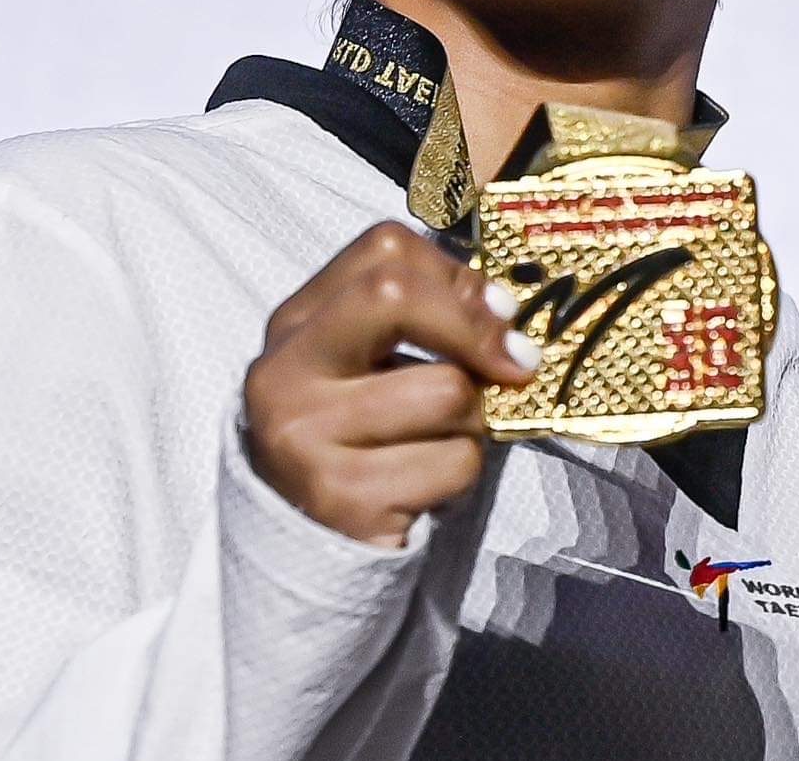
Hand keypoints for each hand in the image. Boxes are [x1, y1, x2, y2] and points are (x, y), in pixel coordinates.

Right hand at [239, 222, 542, 546]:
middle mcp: (284, 374)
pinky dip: (461, 475)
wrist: (309, 549)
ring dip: (473, 422)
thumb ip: (425, 319)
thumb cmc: (363, 444)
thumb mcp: (374, 367)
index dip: (455, 275)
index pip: (383, 249)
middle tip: (513, 365)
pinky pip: (453, 462)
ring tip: (439, 443)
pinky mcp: (341, 499)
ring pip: (446, 392)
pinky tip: (426, 486)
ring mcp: (305, 438)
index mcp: (296, 326)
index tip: (495, 312)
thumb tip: (501, 306)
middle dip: (473, 329)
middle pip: (395, 295)